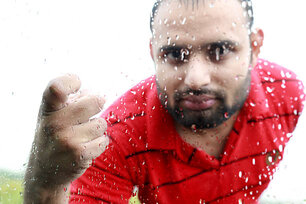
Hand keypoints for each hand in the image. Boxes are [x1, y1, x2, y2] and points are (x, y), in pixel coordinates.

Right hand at [26, 74, 108, 188]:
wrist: (44, 172)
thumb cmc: (55, 135)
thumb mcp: (54, 115)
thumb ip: (72, 100)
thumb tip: (95, 94)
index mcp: (48, 109)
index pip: (57, 87)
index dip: (71, 81)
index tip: (77, 84)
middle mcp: (54, 123)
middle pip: (93, 101)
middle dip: (98, 103)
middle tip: (91, 110)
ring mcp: (67, 140)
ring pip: (101, 123)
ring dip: (97, 128)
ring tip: (83, 135)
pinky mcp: (79, 154)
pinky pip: (103, 140)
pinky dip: (99, 143)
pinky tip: (86, 147)